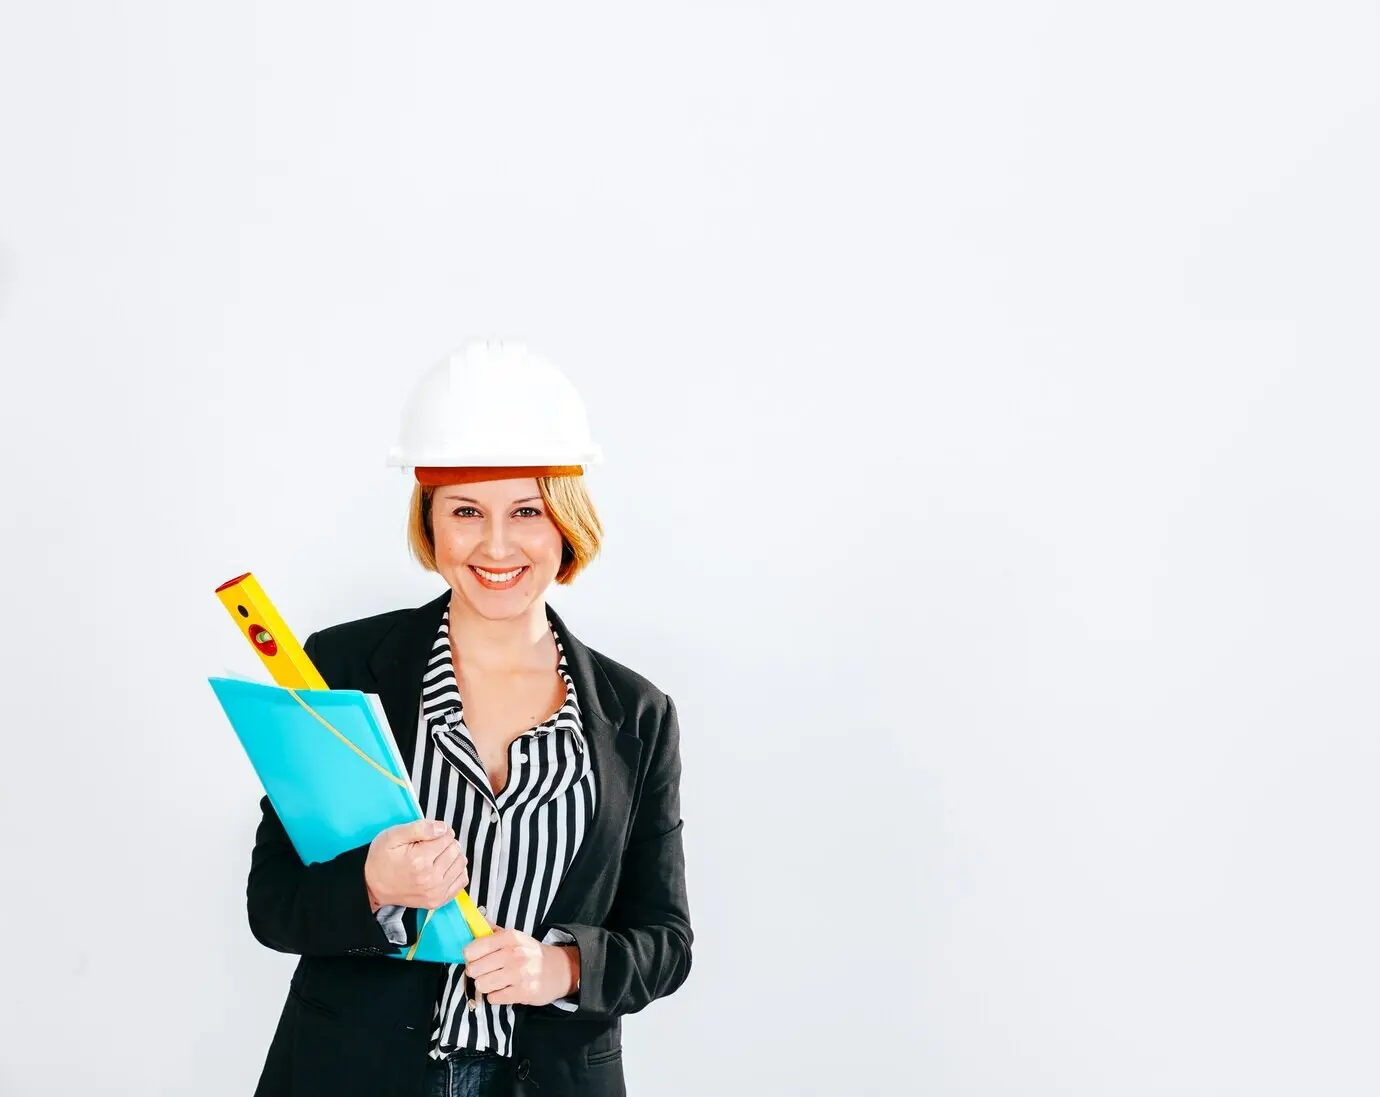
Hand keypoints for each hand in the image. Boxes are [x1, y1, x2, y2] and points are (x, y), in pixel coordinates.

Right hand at [363, 819, 468, 910]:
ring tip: (436, 857)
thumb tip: (443, 828)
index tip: (427, 836)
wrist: (372, 886)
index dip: (438, 832)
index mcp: (419, 860)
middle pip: (456, 849)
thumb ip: (420, 827)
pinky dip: (456, 871)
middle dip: (446, 843)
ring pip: (461, 863)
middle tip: (430, 846)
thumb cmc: (382, 859)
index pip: (447, 836)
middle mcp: (430, 878)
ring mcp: (435, 892)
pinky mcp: (437, 901)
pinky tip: (443, 868)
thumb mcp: (393, 835)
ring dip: (452, 856)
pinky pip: (461, 880)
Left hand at [462, 927, 579, 1006]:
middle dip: (477, 972)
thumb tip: (471, 924)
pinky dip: (496, 995)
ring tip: (496, 980)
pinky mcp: (524, 993)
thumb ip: (492, 931)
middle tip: (485, 971)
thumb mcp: (515, 937)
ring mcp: (520, 974)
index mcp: (510, 937)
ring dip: (486, 985)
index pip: (472, 949)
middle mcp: (515, 954)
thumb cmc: (531, 953)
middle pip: (474, 969)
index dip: (469, 956)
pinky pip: (494, 998)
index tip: (474, 958)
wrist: (560, 969)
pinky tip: (506, 989)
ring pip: (482, 985)